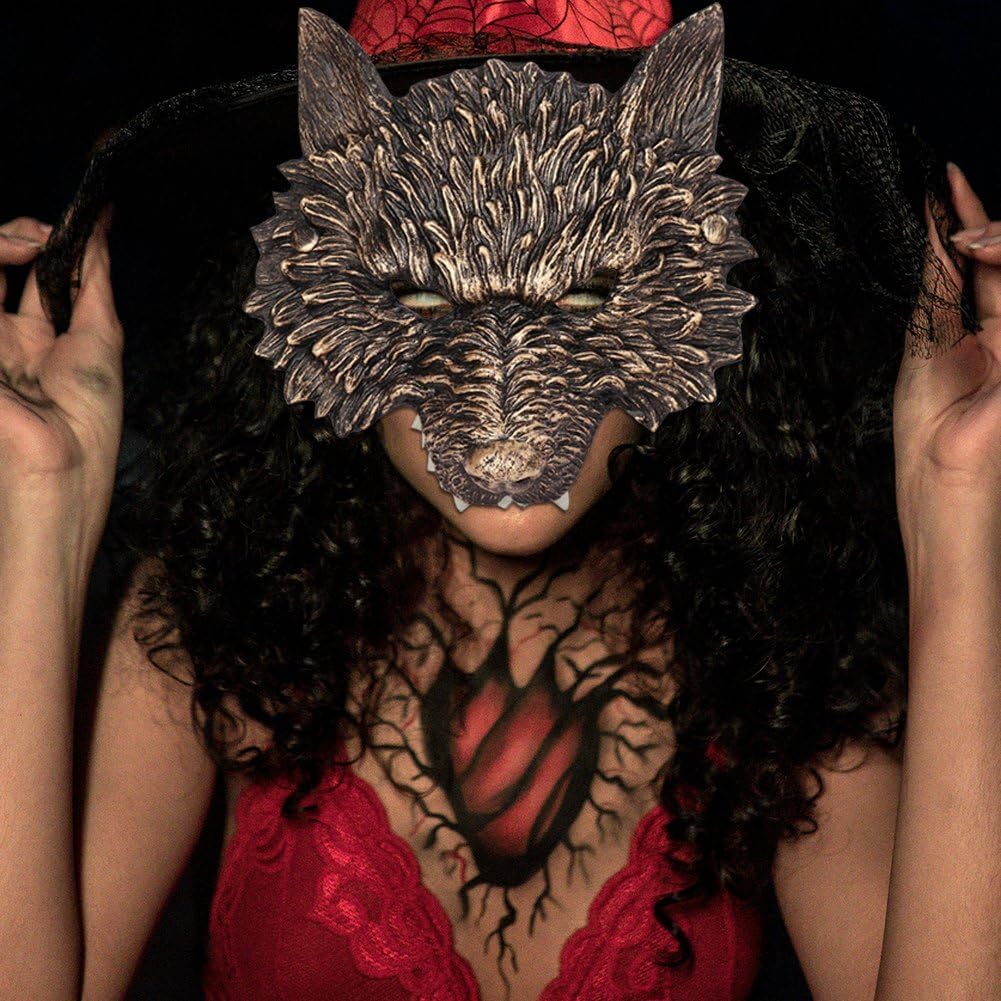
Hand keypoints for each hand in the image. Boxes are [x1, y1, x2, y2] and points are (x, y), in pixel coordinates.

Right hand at [0, 211, 123, 550]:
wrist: (62, 460)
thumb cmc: (88, 413)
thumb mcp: (100, 334)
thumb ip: (94, 279)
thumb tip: (103, 226)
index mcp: (41, 339)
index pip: (37, 274)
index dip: (55, 241)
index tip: (87, 216)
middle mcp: (5, 335)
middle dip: (23, 234)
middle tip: (47, 238)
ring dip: (3, 240)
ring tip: (32, 245)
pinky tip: (17, 254)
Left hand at [893, 164, 1000, 543]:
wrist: (948, 491)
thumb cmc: (930, 440)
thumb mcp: (928, 353)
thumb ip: (941, 297)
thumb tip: (939, 240)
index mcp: (989, 338)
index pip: (988, 267)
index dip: (969, 220)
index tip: (946, 179)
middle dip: (985, 225)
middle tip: (951, 199)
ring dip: (997, 246)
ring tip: (963, 233)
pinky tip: (978, 251)